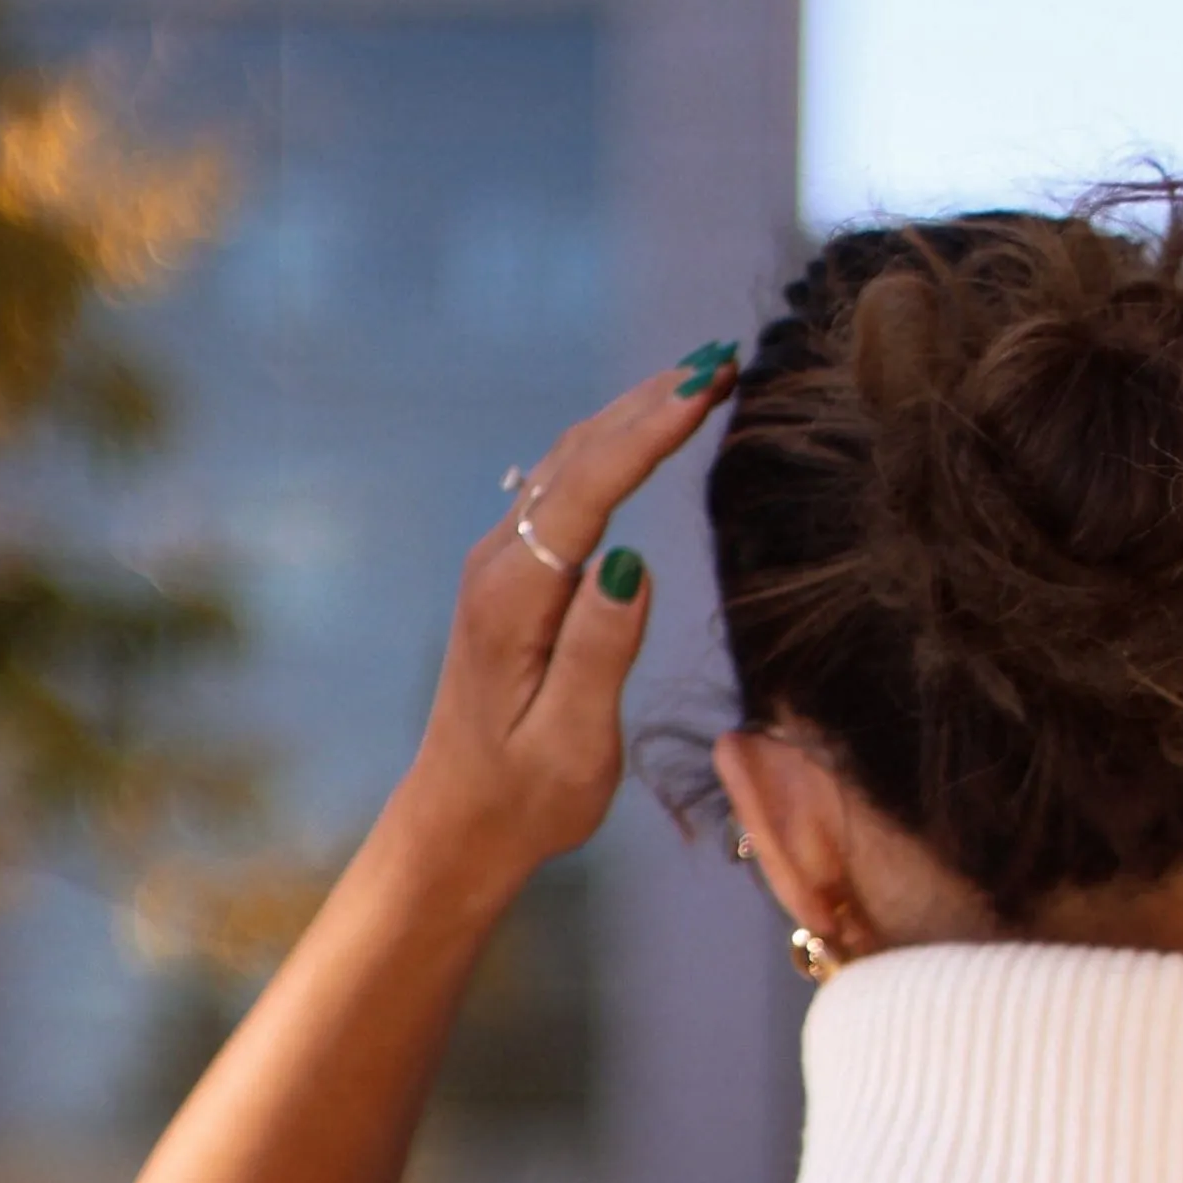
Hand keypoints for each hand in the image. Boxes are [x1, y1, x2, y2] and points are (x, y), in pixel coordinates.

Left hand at [397, 348, 736, 883]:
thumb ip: (598, 651)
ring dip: (633, 413)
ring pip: (570, 464)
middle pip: (579, 458)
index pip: (589, 490)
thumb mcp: (571, 743)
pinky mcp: (512, 577)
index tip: (707, 386)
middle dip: (651, 402)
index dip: (649, 433)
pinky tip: (646, 427)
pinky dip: (613, 446)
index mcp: (515, 601)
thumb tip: (628, 562)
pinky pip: (565, 488)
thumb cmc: (525, 798)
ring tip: (700, 376)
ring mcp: (500, 566)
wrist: (459, 823)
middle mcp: (499, 567)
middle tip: (723, 358)